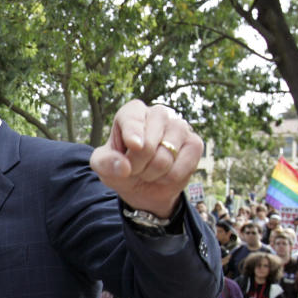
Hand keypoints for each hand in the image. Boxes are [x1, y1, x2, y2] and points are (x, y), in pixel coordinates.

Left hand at [89, 101, 202, 218]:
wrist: (143, 185)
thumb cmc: (121, 167)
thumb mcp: (103, 166)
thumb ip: (106, 164)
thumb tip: (124, 166)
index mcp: (133, 112)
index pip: (133, 117)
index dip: (133, 132)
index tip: (134, 146)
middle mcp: (158, 114)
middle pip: (148, 146)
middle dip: (136, 165)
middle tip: (133, 167)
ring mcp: (179, 127)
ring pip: (164, 159)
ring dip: (151, 174)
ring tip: (148, 170)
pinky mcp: (195, 144)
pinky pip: (179, 169)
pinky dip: (167, 179)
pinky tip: (164, 173)